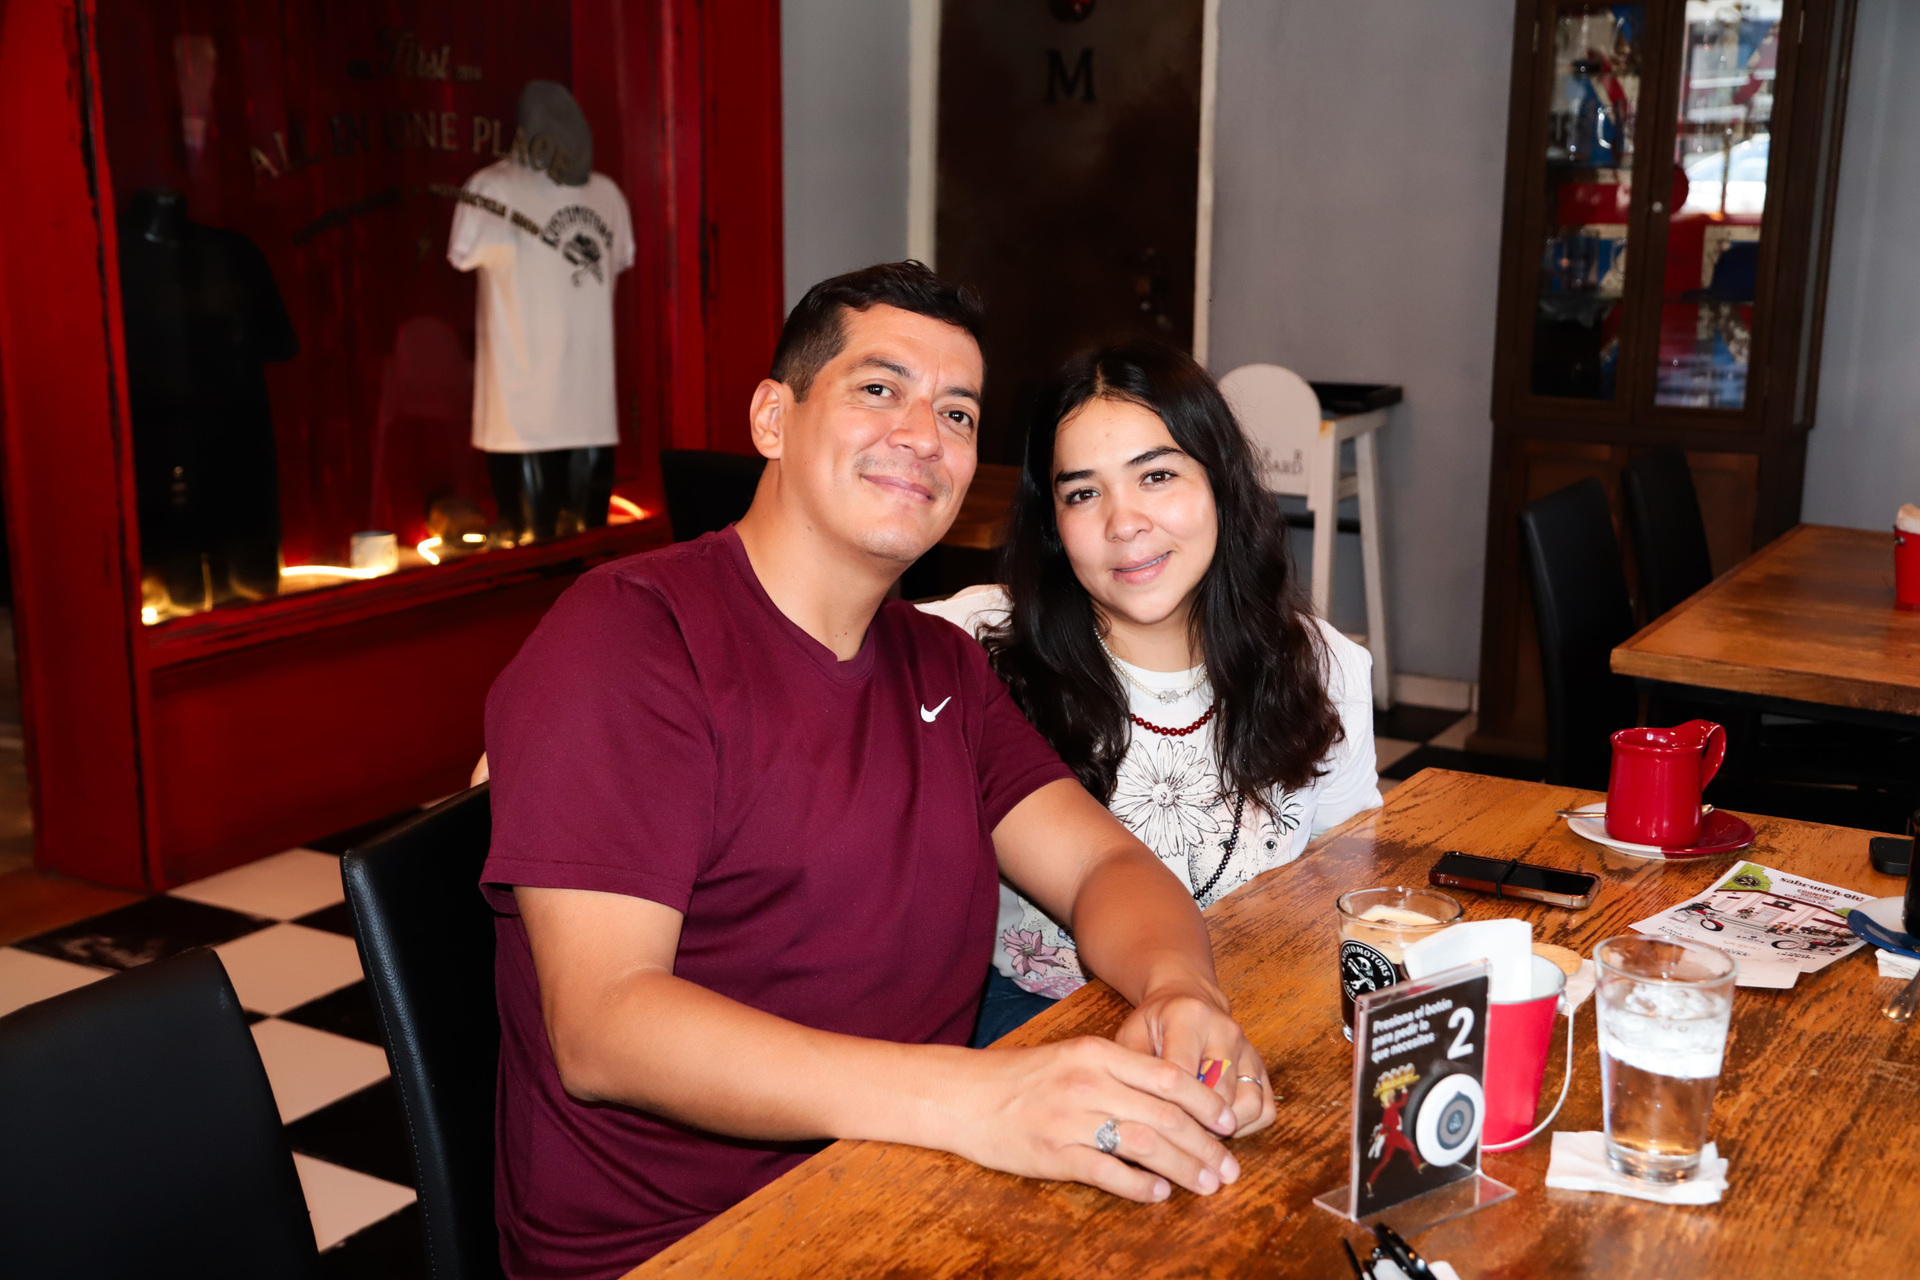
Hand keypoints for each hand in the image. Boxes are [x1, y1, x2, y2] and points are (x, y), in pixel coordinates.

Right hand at [943, 1036, 1242, 1203]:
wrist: (962, 1095)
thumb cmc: (1020, 1076)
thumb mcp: (1072, 1056)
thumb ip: (1118, 1071)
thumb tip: (1172, 1095)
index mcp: (1095, 1053)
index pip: (1166, 1077)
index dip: (1205, 1102)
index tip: (1230, 1122)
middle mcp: (1087, 1083)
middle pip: (1164, 1116)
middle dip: (1205, 1145)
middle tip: (1229, 1167)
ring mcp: (1070, 1119)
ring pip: (1144, 1145)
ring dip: (1183, 1168)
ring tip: (1206, 1184)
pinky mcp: (1053, 1154)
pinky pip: (1108, 1172)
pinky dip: (1139, 1186)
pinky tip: (1158, 1194)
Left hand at [1116, 983, 1274, 1138]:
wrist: (1187, 998)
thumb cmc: (1155, 1022)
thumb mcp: (1132, 1034)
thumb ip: (1131, 1067)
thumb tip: (1129, 1110)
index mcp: (1189, 1017)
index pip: (1182, 1073)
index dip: (1168, 1108)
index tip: (1155, 1130)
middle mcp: (1225, 1030)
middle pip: (1219, 1094)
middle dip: (1197, 1124)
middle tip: (1176, 1138)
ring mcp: (1248, 1049)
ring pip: (1248, 1105)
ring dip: (1224, 1128)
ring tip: (1198, 1132)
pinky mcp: (1262, 1067)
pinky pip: (1265, 1109)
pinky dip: (1246, 1126)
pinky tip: (1219, 1125)